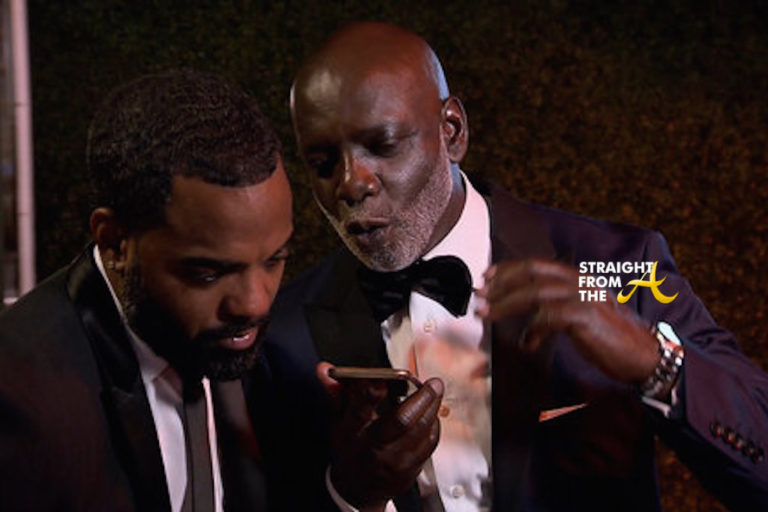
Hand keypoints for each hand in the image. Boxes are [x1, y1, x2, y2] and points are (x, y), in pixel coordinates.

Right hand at [317, 362, 442, 509]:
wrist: (355, 491)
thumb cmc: (349, 451)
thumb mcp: (338, 422)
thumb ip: (337, 392)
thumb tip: (325, 369)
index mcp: (354, 431)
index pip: (362, 406)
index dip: (373, 389)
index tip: (384, 376)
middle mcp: (374, 446)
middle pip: (402, 419)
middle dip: (421, 397)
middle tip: (432, 383)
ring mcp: (394, 460)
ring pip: (421, 431)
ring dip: (432, 408)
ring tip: (435, 392)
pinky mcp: (409, 470)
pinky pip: (428, 445)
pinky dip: (433, 426)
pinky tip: (432, 415)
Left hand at [476, 259, 659, 382]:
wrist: (646, 355)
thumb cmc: (612, 338)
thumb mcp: (581, 318)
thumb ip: (555, 313)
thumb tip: (527, 324)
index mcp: (578, 278)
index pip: (537, 265)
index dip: (509, 269)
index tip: (488, 277)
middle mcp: (580, 282)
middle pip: (532, 273)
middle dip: (502, 282)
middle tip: (481, 294)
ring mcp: (584, 297)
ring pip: (535, 292)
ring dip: (507, 304)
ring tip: (488, 314)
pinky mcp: (586, 317)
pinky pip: (549, 317)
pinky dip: (533, 329)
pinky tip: (528, 343)